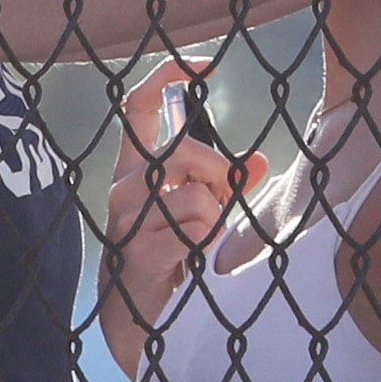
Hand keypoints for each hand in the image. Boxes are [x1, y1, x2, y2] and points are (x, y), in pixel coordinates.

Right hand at [97, 61, 263, 364]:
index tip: (204, 66)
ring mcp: (126, 215)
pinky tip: (189, 261)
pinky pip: (196, 228)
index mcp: (133, 166)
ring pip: (197, 194)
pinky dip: (206, 244)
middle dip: (217, 173)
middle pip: (183, 150)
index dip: (168, 76)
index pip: (138, 105)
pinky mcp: (139, 246)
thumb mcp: (201, 210)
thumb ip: (225, 184)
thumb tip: (257, 160)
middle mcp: (123, 184)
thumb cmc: (171, 254)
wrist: (141, 315)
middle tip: (220, 203)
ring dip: (213, 219)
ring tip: (198, 241)